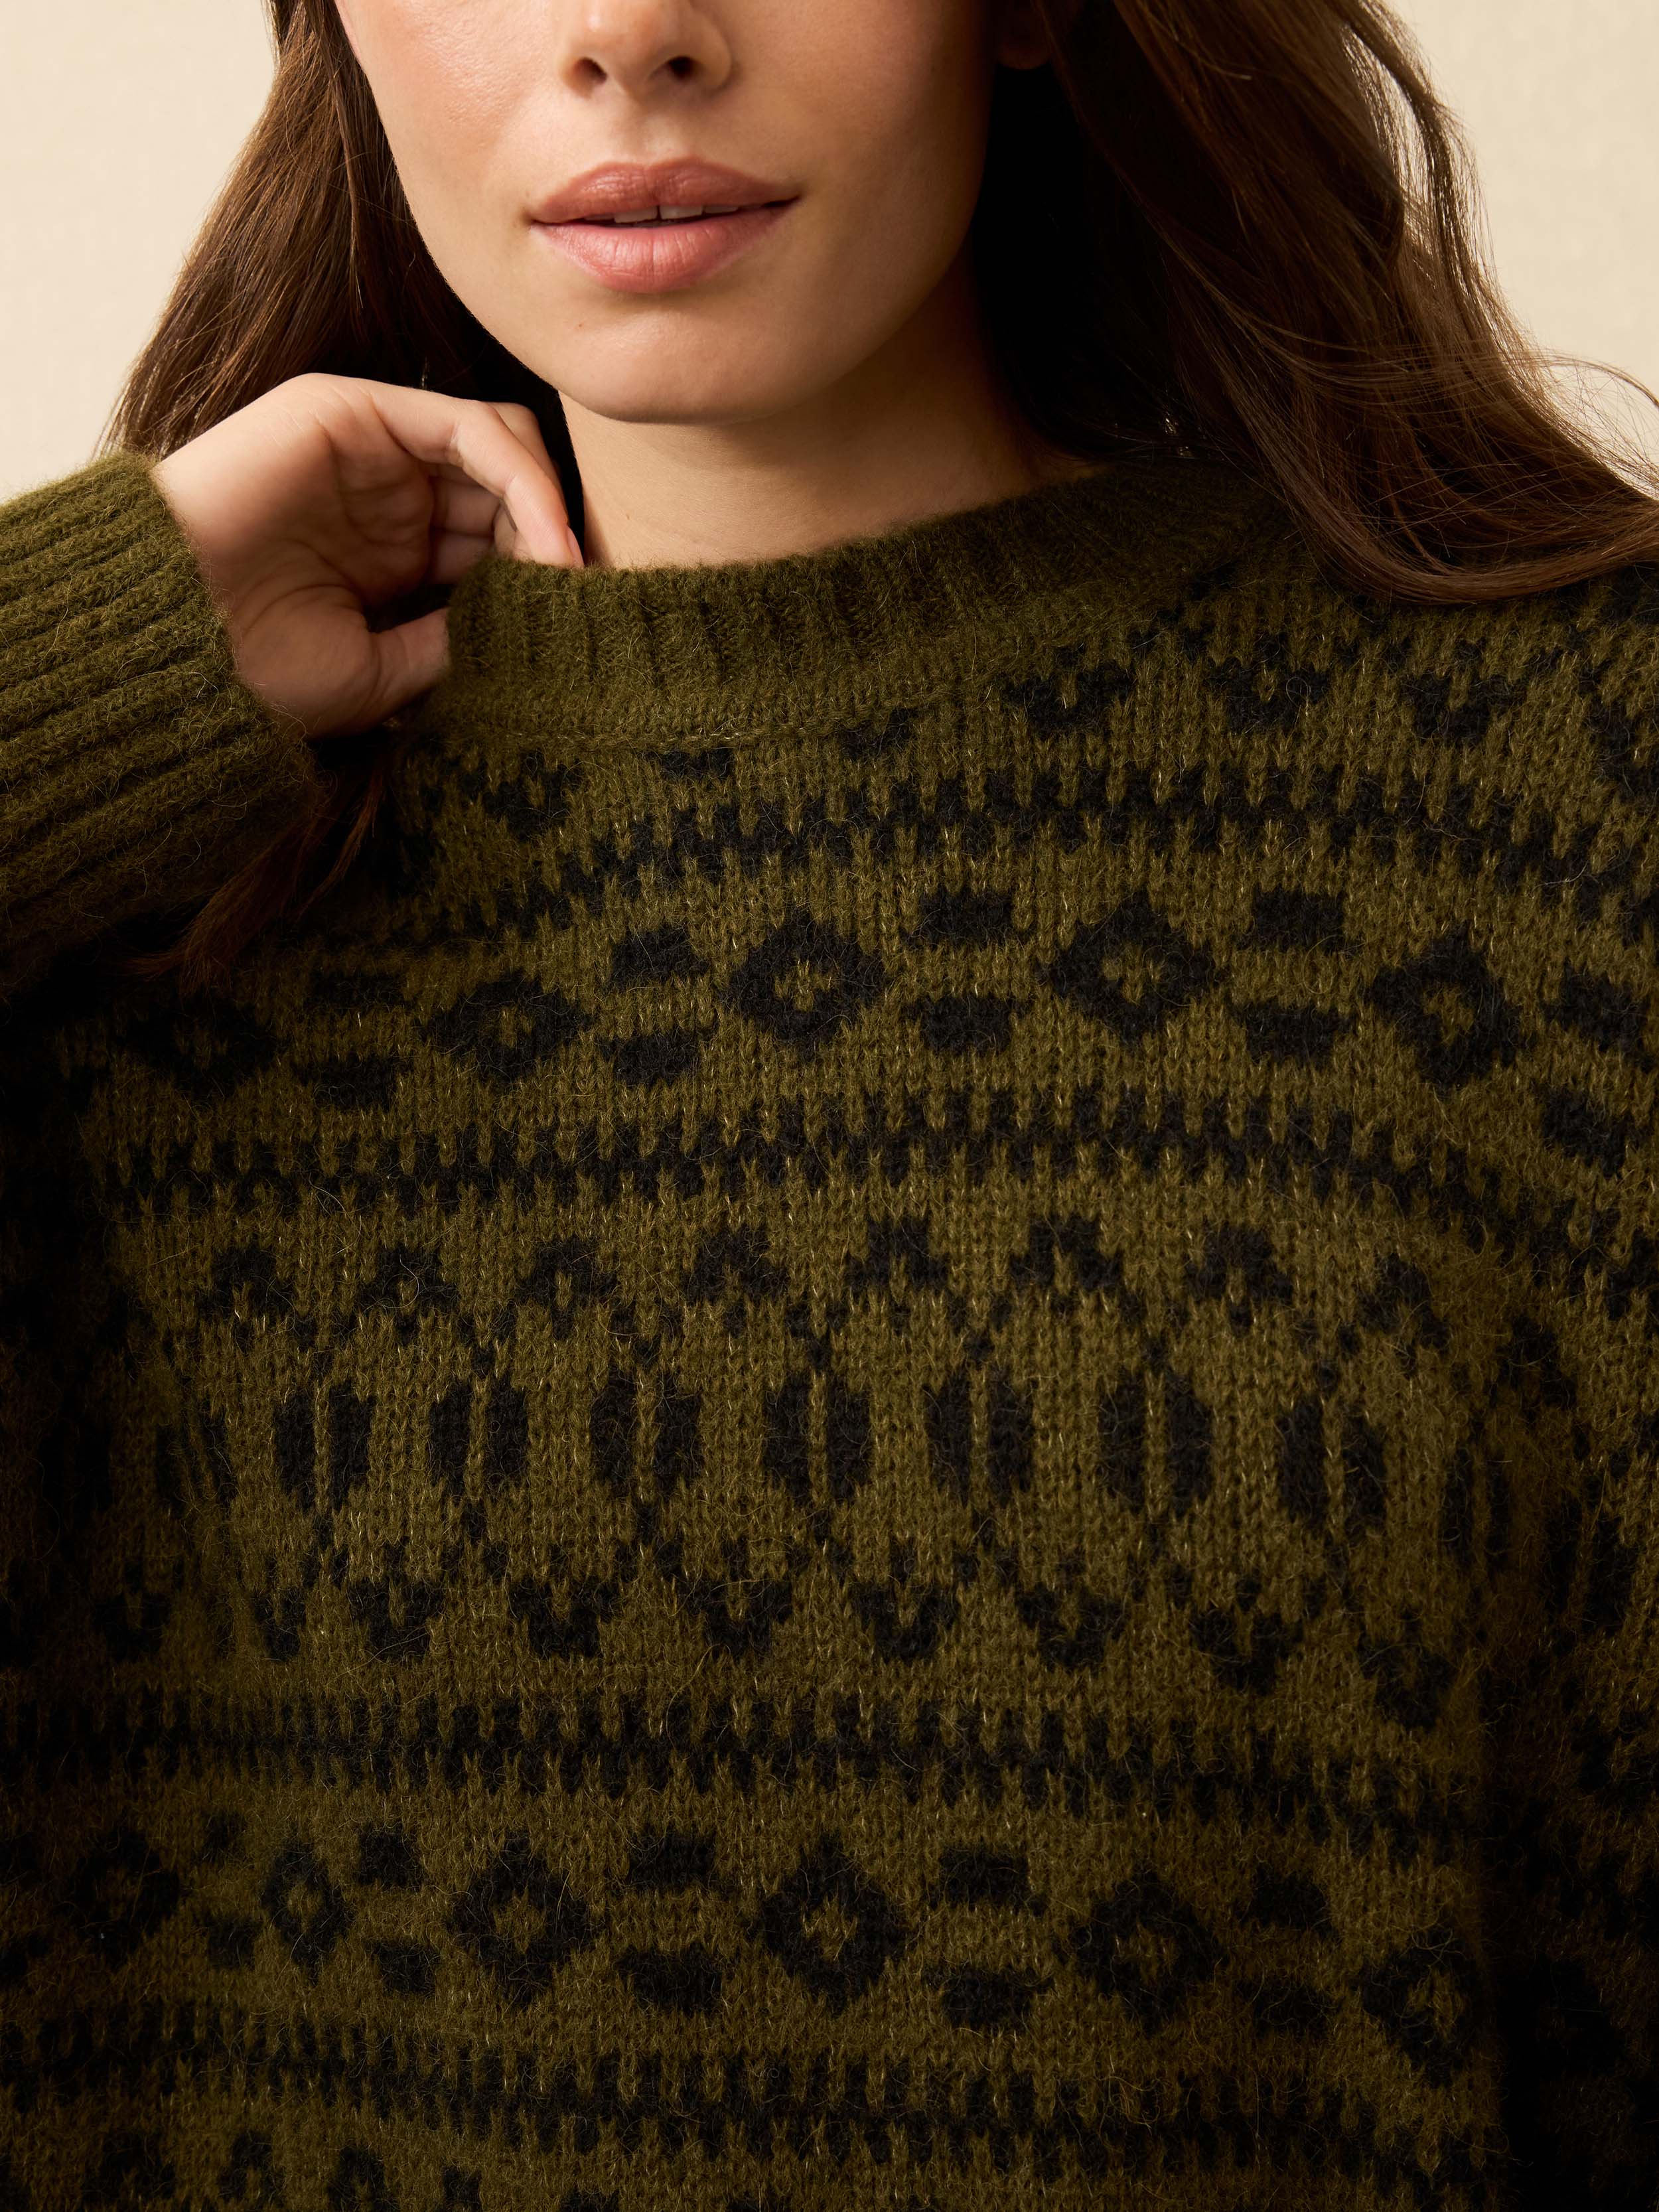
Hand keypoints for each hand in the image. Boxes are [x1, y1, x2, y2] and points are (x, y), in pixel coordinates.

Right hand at [149, 372, 580, 741]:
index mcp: (400, 558)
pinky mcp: (355, 410)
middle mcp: (394, 497)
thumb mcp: (385, 675)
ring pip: (503, 444)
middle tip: (583, 599)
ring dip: (548, 506)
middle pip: (512, 489)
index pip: (503, 541)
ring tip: (563, 570)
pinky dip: (520, 475)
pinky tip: (543, 537)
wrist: (172, 640)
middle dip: (556, 540)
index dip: (550, 576)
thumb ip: (462, 640)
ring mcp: (375, 449)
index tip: (588, 628)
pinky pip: (468, 423)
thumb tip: (542, 624)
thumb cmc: (260, 673)